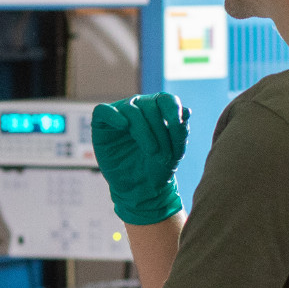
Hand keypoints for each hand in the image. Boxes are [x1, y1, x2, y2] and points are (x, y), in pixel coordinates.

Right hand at [91, 93, 189, 224]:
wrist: (140, 187)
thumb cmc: (159, 166)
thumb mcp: (175, 149)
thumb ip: (181, 130)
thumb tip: (187, 111)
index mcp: (158, 108)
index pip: (166, 100)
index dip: (173, 113)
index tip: (178, 131)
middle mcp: (138, 107)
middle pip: (149, 105)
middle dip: (160, 131)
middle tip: (164, 155)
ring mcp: (119, 114)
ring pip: (131, 110)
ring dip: (144, 132)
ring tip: (152, 152)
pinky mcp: (101, 125)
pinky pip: (103, 112)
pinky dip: (113, 116)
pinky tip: (124, 126)